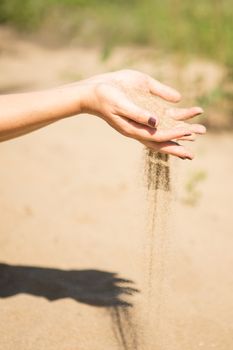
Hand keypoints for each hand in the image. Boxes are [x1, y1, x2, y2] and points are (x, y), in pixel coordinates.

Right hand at [78, 69, 205, 158]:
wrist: (94, 91)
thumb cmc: (104, 97)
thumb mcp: (120, 104)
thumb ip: (137, 113)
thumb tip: (156, 121)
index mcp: (134, 130)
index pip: (158, 137)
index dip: (173, 135)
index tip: (189, 132)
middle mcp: (140, 127)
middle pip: (163, 140)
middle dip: (179, 144)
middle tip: (193, 152)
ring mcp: (143, 118)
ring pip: (165, 128)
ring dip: (181, 130)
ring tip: (199, 132)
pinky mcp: (143, 108)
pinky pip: (162, 115)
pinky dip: (175, 116)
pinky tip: (185, 112)